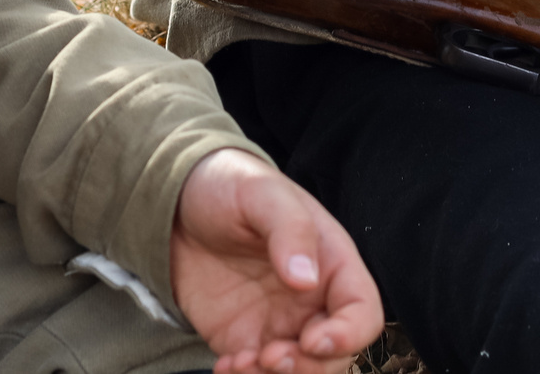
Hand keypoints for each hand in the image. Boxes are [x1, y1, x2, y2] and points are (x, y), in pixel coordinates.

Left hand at [169, 148, 382, 373]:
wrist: (176, 203)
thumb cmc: (230, 185)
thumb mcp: (261, 193)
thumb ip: (289, 229)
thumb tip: (306, 280)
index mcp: (331, 263)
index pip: (363, 313)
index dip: (348, 335)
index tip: (312, 340)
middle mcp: (313, 301)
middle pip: (336, 356)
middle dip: (308, 368)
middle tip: (270, 357)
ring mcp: (280, 325)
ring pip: (300, 372)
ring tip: (241, 362)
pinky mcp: (245, 341)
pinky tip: (225, 365)